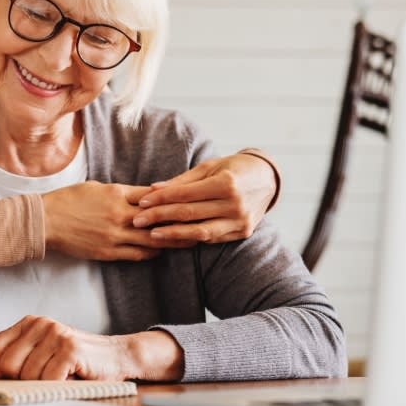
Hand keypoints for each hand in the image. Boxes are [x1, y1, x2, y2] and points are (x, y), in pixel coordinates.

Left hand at [0, 316, 183, 381]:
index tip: (15, 380)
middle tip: (43, 379)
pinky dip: (56, 386)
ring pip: (26, 376)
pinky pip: (47, 379)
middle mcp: (40, 323)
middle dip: (21, 381)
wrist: (116, 356)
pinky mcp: (70, 348)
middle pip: (5, 364)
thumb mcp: (41, 358)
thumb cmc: (76, 362)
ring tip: (60, 377)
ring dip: (43, 385)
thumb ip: (12, 365)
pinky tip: (69, 378)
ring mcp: (55, 334)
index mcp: (28, 323)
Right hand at [42, 181, 194, 261]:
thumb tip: (144, 194)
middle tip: (201, 222)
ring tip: (189, 241)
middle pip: (159, 220)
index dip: (173, 199)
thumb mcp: (97, 187)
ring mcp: (114, 235)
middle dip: (181, 222)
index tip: (190, 199)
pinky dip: (151, 254)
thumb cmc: (69, 200)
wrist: (46, 221)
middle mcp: (119, 215)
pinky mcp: (107, 252)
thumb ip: (121, 192)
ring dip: (171, 241)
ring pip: (151, 240)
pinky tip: (160, 252)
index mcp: (117, 194)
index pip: (153, 196)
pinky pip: (136, 255)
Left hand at [132, 153, 275, 242]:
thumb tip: (153, 188)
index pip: (185, 195)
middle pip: (189, 214)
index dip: (161, 199)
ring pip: (200, 232)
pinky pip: (213, 238)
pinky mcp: (243, 232)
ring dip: (173, 234)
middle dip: (160, 217)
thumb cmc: (233, 168)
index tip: (142, 202)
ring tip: (153, 234)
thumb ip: (182, 180)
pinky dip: (192, 238)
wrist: (268, 179)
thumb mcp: (210, 166)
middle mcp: (235, 204)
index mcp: (226, 183)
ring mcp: (240, 221)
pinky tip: (175, 237)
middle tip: (137, 221)